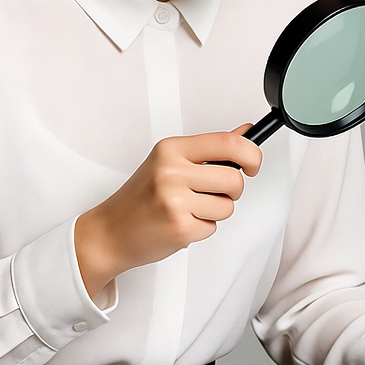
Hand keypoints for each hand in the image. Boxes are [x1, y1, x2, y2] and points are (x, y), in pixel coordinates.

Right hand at [75, 126, 261, 296]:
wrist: (111, 231)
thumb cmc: (141, 196)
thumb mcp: (170, 162)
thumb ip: (210, 149)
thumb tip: (245, 133)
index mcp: (171, 149)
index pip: (227, 143)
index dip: (251, 154)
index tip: (253, 164)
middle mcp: (171, 171)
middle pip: (234, 179)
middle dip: (231, 191)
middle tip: (210, 193)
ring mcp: (175, 200)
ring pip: (227, 206)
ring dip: (214, 211)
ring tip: (189, 209)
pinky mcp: (180, 228)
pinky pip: (213, 227)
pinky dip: (202, 228)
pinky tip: (180, 222)